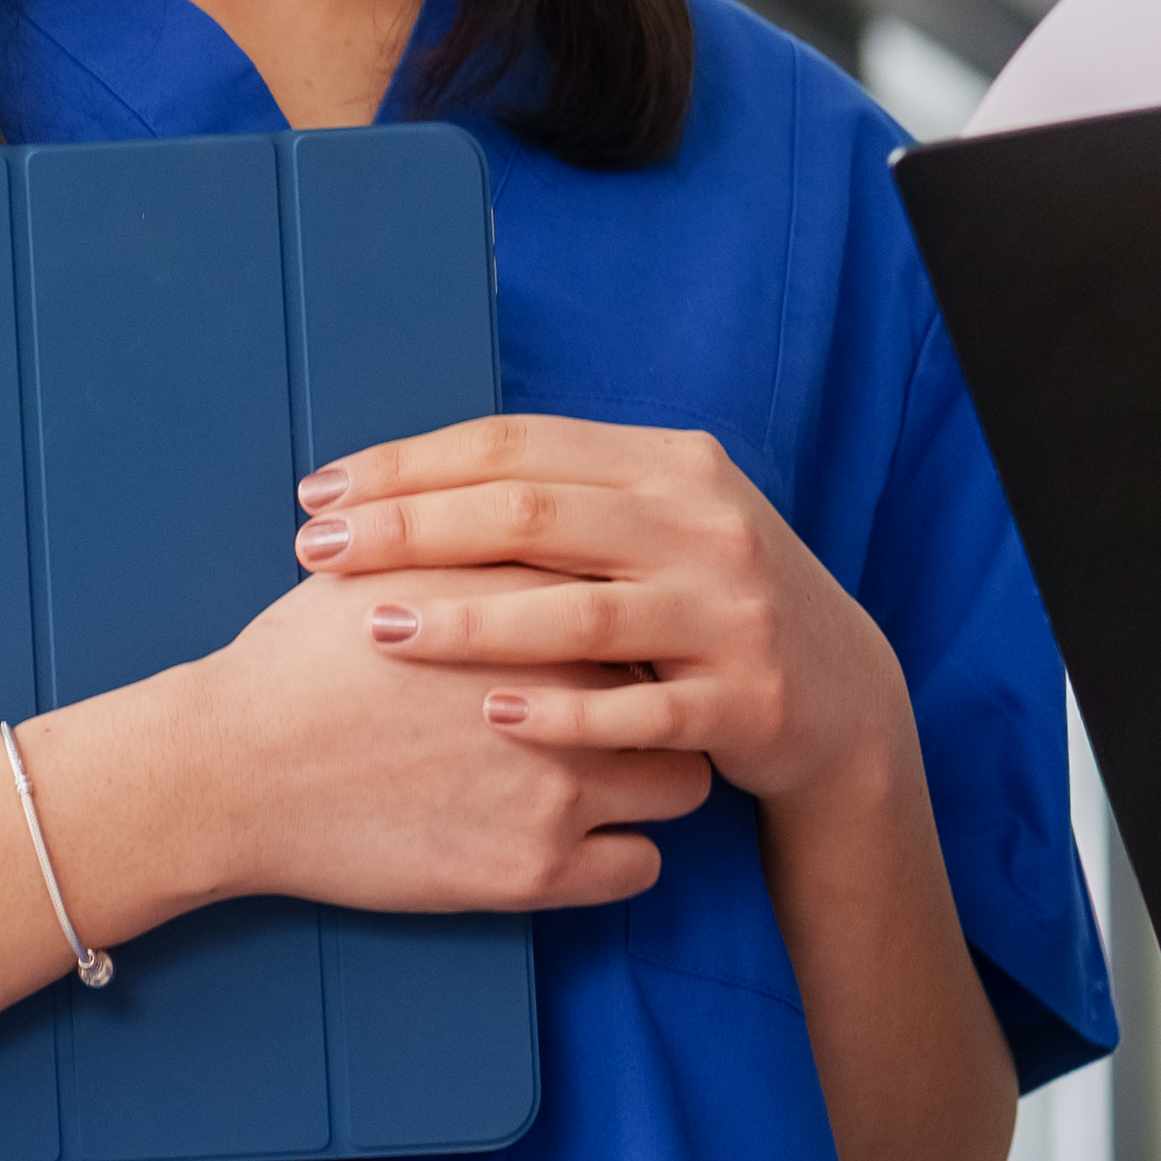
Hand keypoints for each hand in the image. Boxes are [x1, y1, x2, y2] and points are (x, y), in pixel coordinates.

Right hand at [92, 560, 714, 922]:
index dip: (638, 619)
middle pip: (682, 685)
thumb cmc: (300, 664)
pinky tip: (579, 837)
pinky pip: (641, 868)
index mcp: (535, 604)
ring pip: (685, 783)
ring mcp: (559, 786)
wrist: (232, 769)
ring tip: (607, 773)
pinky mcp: (536, 872)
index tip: (618, 637)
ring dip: (651, 775)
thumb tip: (538, 517)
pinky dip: (621, 854)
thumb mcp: (393, 566)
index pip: (646, 601)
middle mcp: (566, 692)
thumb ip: (483, 540)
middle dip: (661, 694)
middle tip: (621, 706)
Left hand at [291, 414, 921, 811]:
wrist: (842, 695)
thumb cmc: (708, 600)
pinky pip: (641, 708)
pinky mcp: (746, 699)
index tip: (321, 494)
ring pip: (580, 611)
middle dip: (411, 531)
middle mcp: (703, 523)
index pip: (518, 445)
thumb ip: (563, 491)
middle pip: (533, 514)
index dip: (410, 466)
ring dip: (471, 620)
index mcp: (668, 463)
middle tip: (318, 554)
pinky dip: (565, 712)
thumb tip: (408, 479)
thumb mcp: (658, 519)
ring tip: (380, 629)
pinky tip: (491, 715)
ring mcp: (729, 612)